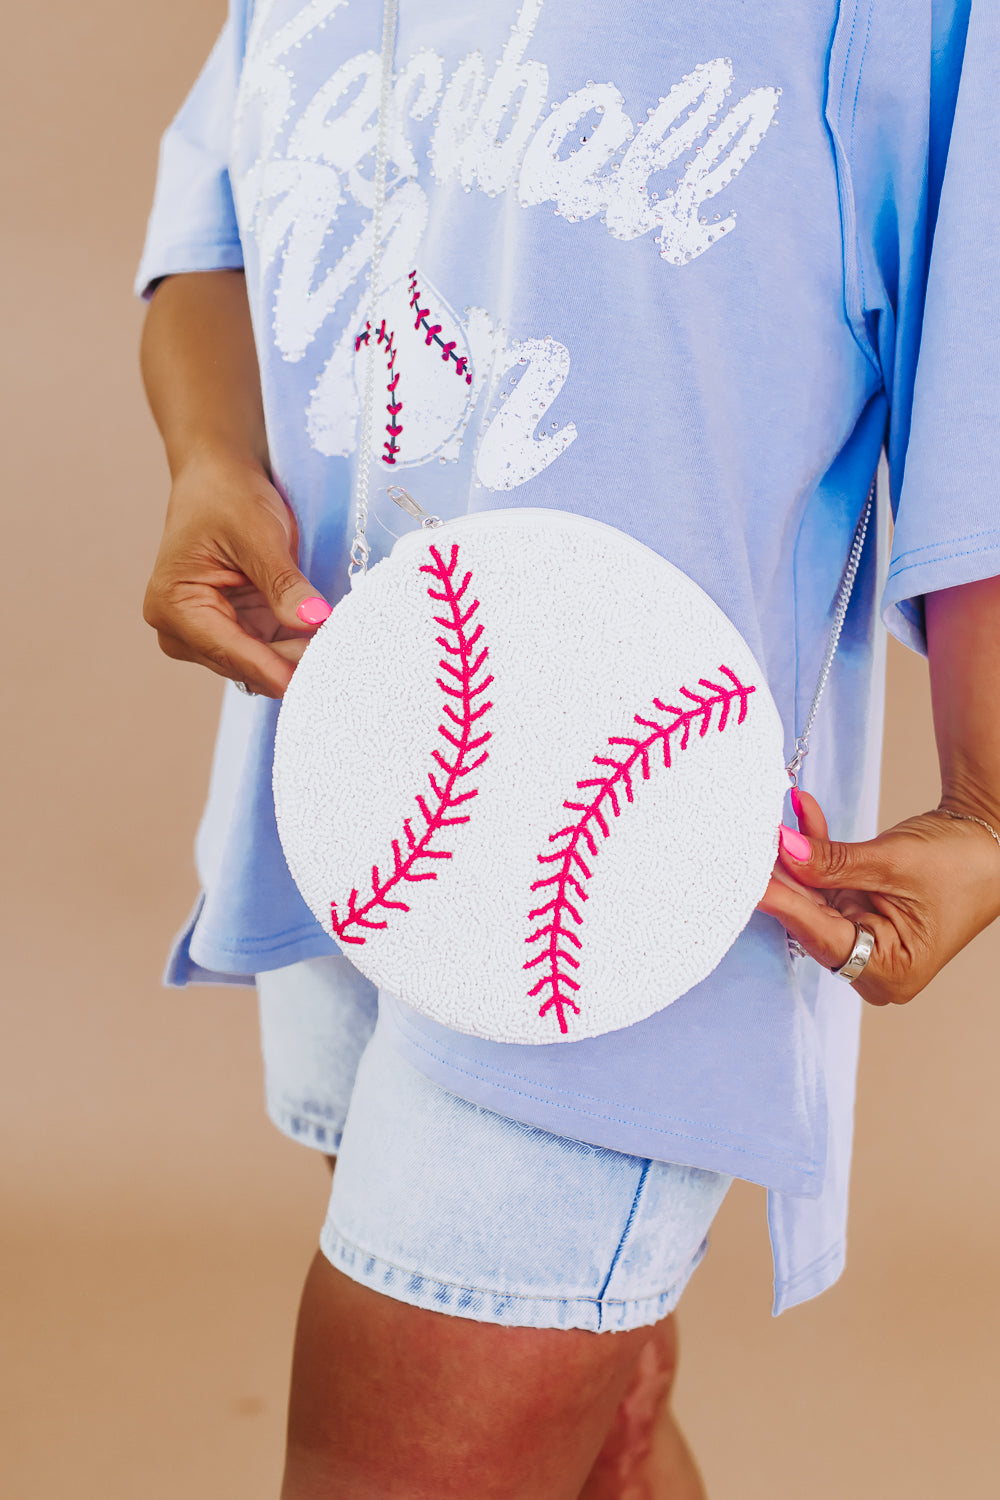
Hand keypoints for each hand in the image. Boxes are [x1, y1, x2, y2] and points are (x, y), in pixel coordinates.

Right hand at [142, 452, 330, 698]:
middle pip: (246, 664)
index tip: (319, 680)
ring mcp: (207, 633)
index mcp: (174, 605)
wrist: (218, 476)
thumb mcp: (258, 534)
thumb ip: (283, 583)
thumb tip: (313, 621)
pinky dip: (296, 646)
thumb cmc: (226, 495)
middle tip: (345, 658)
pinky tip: (326, 639)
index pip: (231, 651)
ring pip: (260, 664)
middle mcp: (181, 629)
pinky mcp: (233, 629)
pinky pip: (268, 651)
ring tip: (342, 647)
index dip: (278, 669)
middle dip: (292, 662)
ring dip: (298, 656)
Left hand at [756, 789, 999, 1004]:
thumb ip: (832, 862)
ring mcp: (862, 935)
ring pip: (812, 898)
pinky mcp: (857, 910)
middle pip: (811, 919)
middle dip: (783, 876)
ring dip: (795, 857)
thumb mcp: (892, 862)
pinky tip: (802, 813)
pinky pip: (825, 882)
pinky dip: (815, 849)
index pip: (821, 936)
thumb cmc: (961, 862)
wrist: (993, 841)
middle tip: (747, 845)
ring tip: (772, 822)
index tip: (747, 882)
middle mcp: (872, 963)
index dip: (783, 904)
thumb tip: (783, 850)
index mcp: (890, 970)